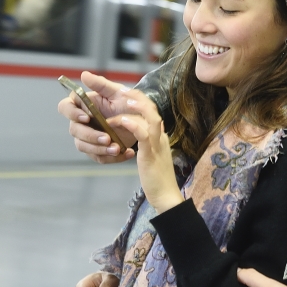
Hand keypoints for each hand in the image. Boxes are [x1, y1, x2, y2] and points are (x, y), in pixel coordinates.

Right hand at [56, 71, 137, 163]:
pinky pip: (99, 157)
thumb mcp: (117, 92)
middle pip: (74, 130)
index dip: (72, 113)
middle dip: (90, 135)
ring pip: (84, 146)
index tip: (86, 117)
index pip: (65, 107)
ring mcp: (88, 138)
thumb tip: (84, 75)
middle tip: (107, 138)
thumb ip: (101, 84)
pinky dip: (112, 157)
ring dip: (99, 149)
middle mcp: (81, 122)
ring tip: (116, 148)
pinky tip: (126, 152)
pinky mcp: (97, 151)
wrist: (143, 121)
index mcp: (82, 105)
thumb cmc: (127, 103)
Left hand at [116, 90, 183, 212]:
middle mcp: (160, 136)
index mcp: (160, 136)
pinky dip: (132, 124)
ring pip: (151, 117)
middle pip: (152, 108)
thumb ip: (149, 143)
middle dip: (137, 97)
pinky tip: (120, 121)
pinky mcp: (151, 153)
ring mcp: (158, 144)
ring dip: (136, 107)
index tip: (125, 94)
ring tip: (122, 99)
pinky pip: (143, 134)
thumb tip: (141, 132)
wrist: (166, 197)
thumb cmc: (157, 179)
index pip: (152, 111)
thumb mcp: (153, 155)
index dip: (139, 100)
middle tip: (121, 90)